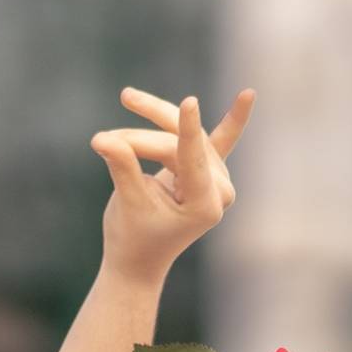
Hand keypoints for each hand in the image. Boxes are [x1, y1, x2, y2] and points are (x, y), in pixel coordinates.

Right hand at [93, 85, 255, 279]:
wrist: (139, 257)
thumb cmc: (132, 236)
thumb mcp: (127, 203)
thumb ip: (122, 169)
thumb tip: (102, 139)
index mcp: (205, 206)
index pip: (191, 158)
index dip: (186, 129)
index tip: (189, 101)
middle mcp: (218, 191)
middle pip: (178, 144)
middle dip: (139, 138)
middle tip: (101, 139)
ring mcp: (216, 179)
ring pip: (182, 135)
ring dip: (152, 121)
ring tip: (126, 100)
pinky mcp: (207, 169)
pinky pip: (222, 139)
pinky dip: (234, 119)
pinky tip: (249, 94)